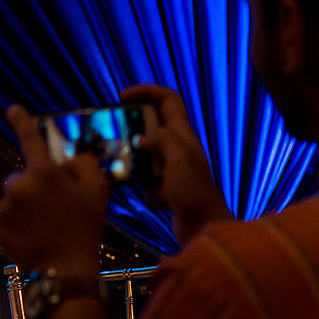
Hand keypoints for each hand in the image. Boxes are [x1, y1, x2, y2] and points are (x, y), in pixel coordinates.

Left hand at [0, 105, 110, 277]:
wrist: (66, 270)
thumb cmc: (86, 228)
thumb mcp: (98, 190)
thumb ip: (84, 164)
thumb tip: (69, 160)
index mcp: (44, 173)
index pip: (31, 139)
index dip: (22, 121)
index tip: (13, 108)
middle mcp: (19, 186)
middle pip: (24, 176)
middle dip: (36, 184)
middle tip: (57, 204)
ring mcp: (6, 209)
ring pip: (15, 198)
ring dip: (28, 205)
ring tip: (49, 224)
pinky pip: (8, 219)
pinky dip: (19, 224)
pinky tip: (37, 236)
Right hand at [118, 84, 232, 244]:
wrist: (204, 227)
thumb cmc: (194, 192)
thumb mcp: (179, 159)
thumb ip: (161, 140)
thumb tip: (141, 138)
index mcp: (183, 135)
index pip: (168, 99)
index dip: (147, 91)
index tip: (122, 97)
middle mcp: (178, 147)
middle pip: (151, 125)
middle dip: (132, 129)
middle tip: (114, 134)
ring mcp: (171, 168)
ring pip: (144, 155)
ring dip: (134, 161)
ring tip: (122, 168)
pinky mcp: (165, 188)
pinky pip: (145, 180)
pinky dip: (143, 187)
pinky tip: (152, 198)